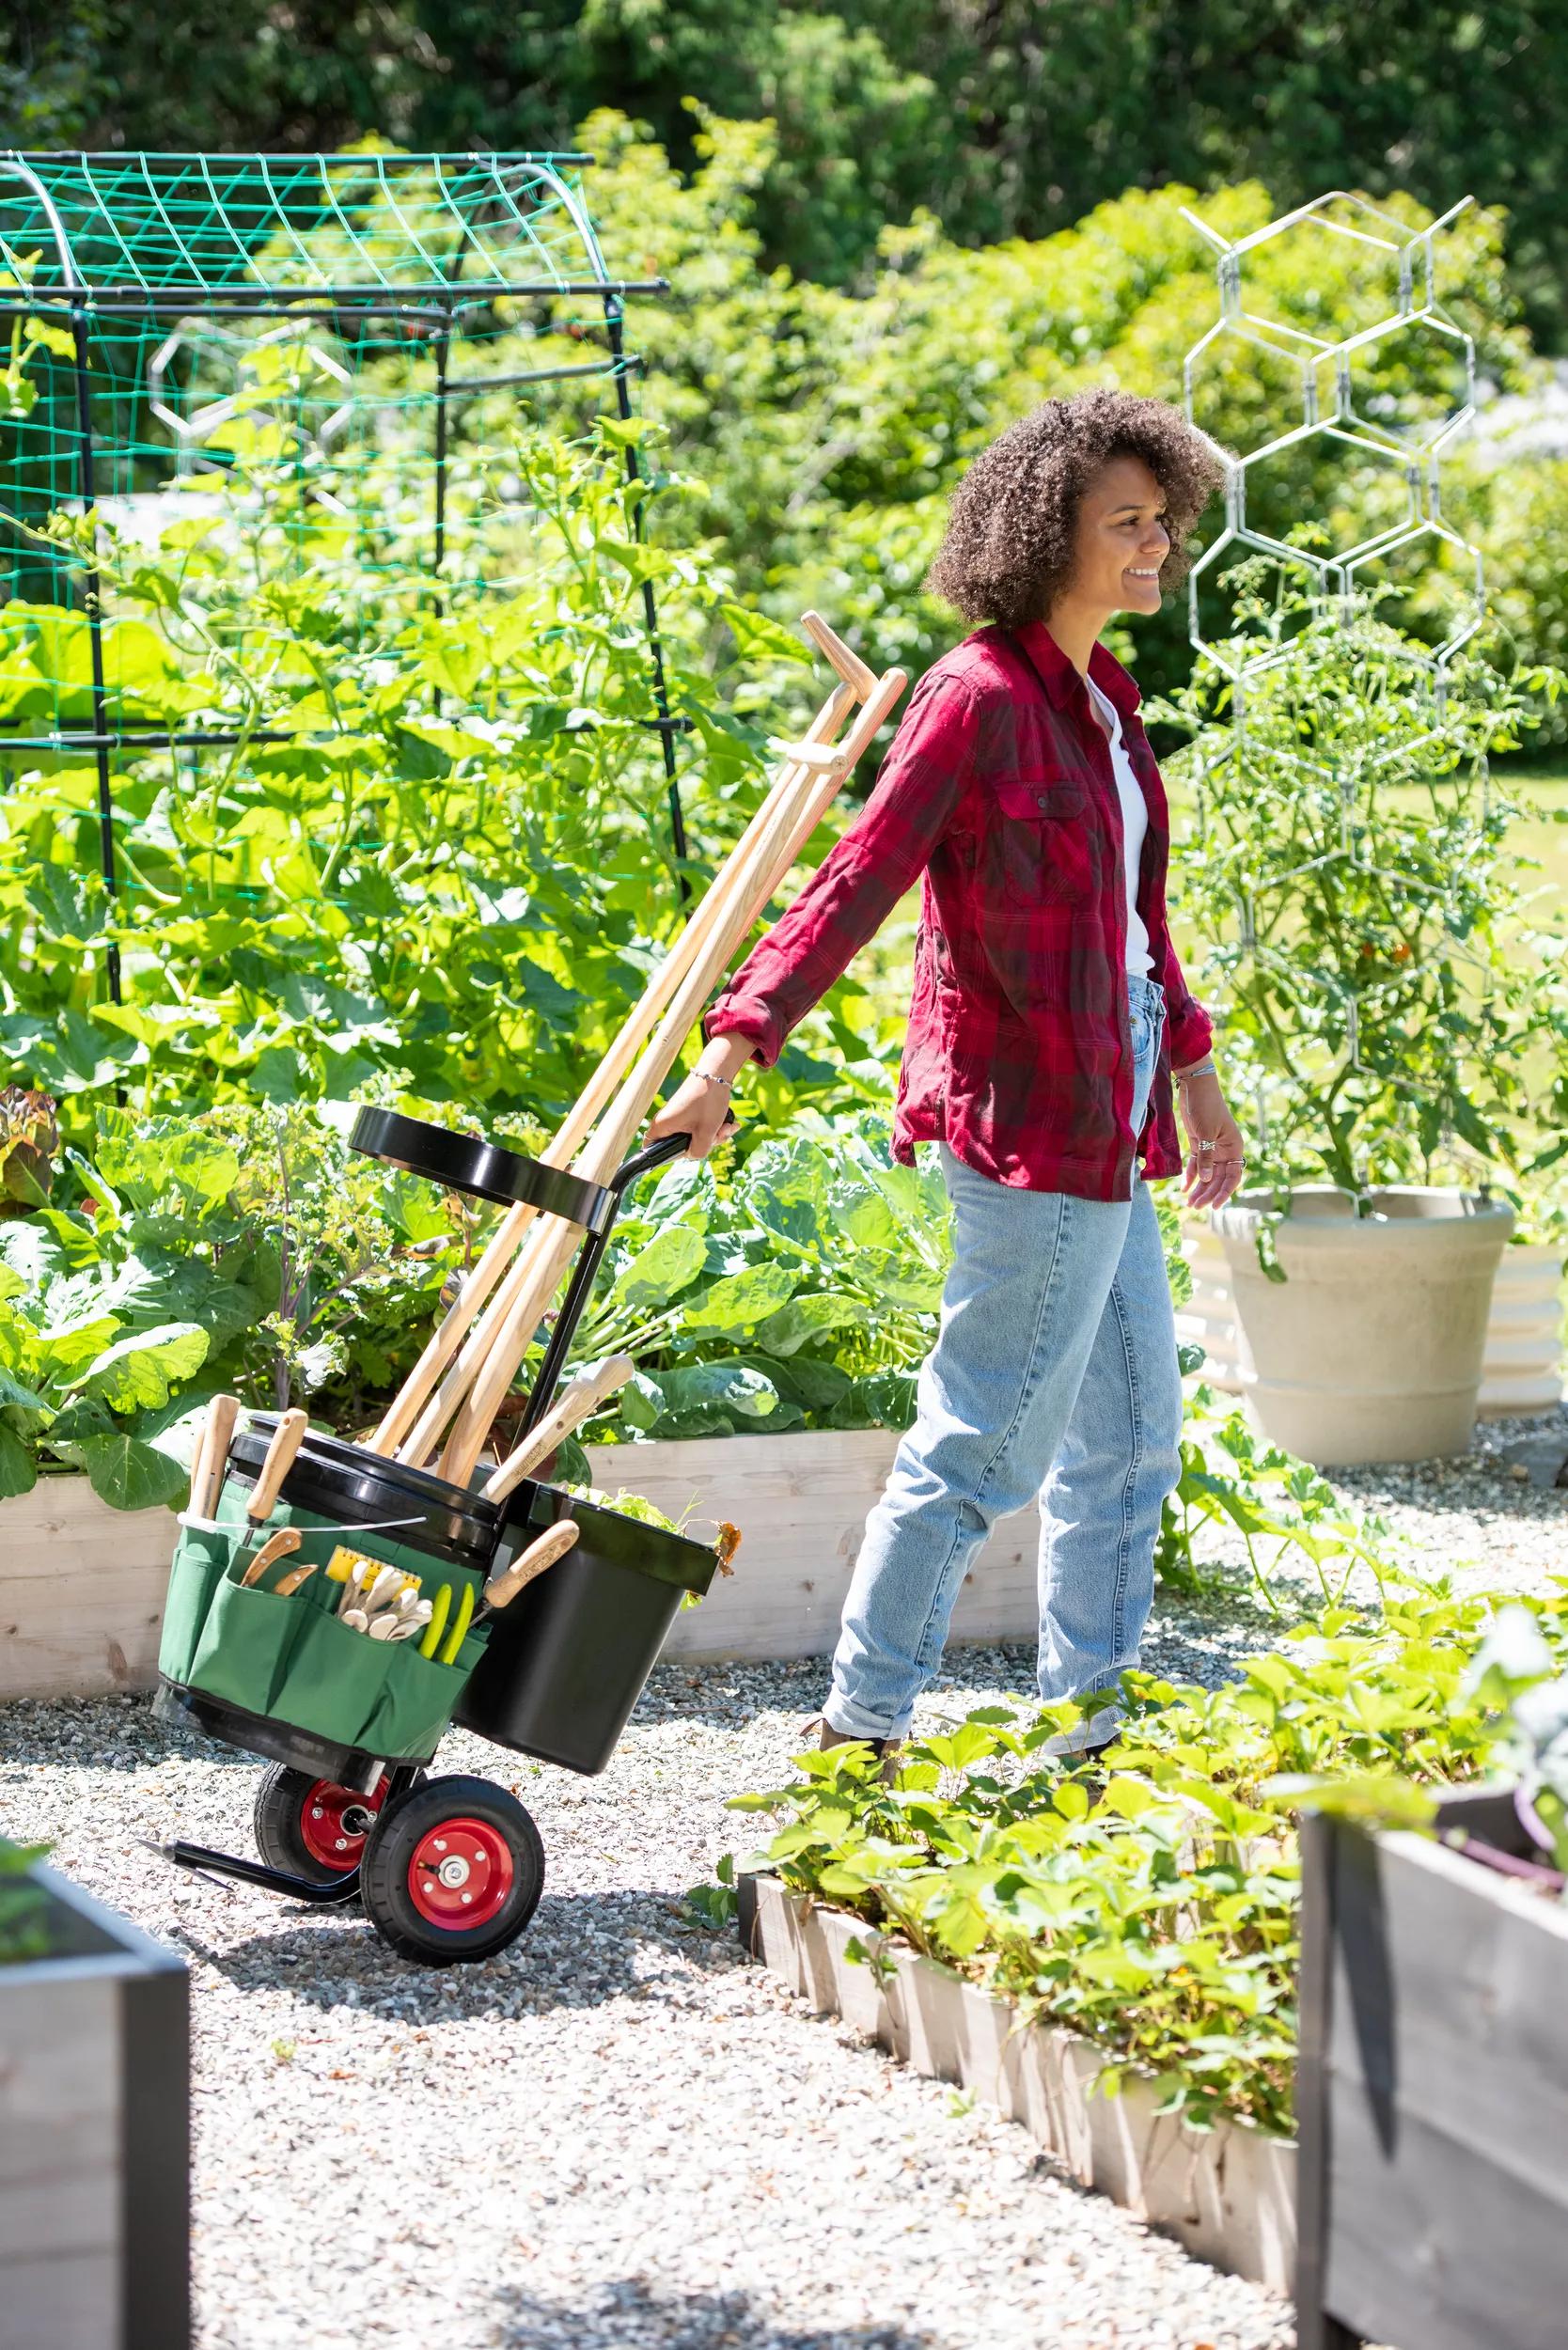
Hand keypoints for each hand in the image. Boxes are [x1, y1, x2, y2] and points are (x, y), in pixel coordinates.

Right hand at [643, 1071, 738, 1160]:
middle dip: (704, 1144)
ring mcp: (678, 1117)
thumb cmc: (707, 1102)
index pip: (653, 1150)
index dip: (671, 1156)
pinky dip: (714, 1128)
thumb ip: (697, 1152)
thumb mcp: (706, 1133)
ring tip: (727, 1126)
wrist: (716, 1074)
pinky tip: (730, 1123)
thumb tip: (693, 1155)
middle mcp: (666, 1122)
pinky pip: (699, 1127)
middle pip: (680, 1145)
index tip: (690, 1150)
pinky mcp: (688, 1113)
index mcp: (661, 1127)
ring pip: (694, 1137)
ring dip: (713, 1136)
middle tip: (718, 1135)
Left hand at [1176, 1072, 1246, 1210]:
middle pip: (1218, 1178)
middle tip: (1194, 1206)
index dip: (1224, 1192)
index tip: (1214, 1206)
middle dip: (1207, 1193)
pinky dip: (1191, 1175)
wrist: (1194, 1086)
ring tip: (1189, 1202)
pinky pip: (1197, 1164)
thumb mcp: (1205, 1133)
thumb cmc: (1205, 1107)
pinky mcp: (1199, 1143)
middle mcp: (1225, 1150)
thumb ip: (1206, 1157)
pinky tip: (1184, 1188)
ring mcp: (1212, 1147)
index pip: (1233, 1176)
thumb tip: (1206, 1180)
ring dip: (1199, 1188)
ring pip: (1207, 1174)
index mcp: (1234, 1147)